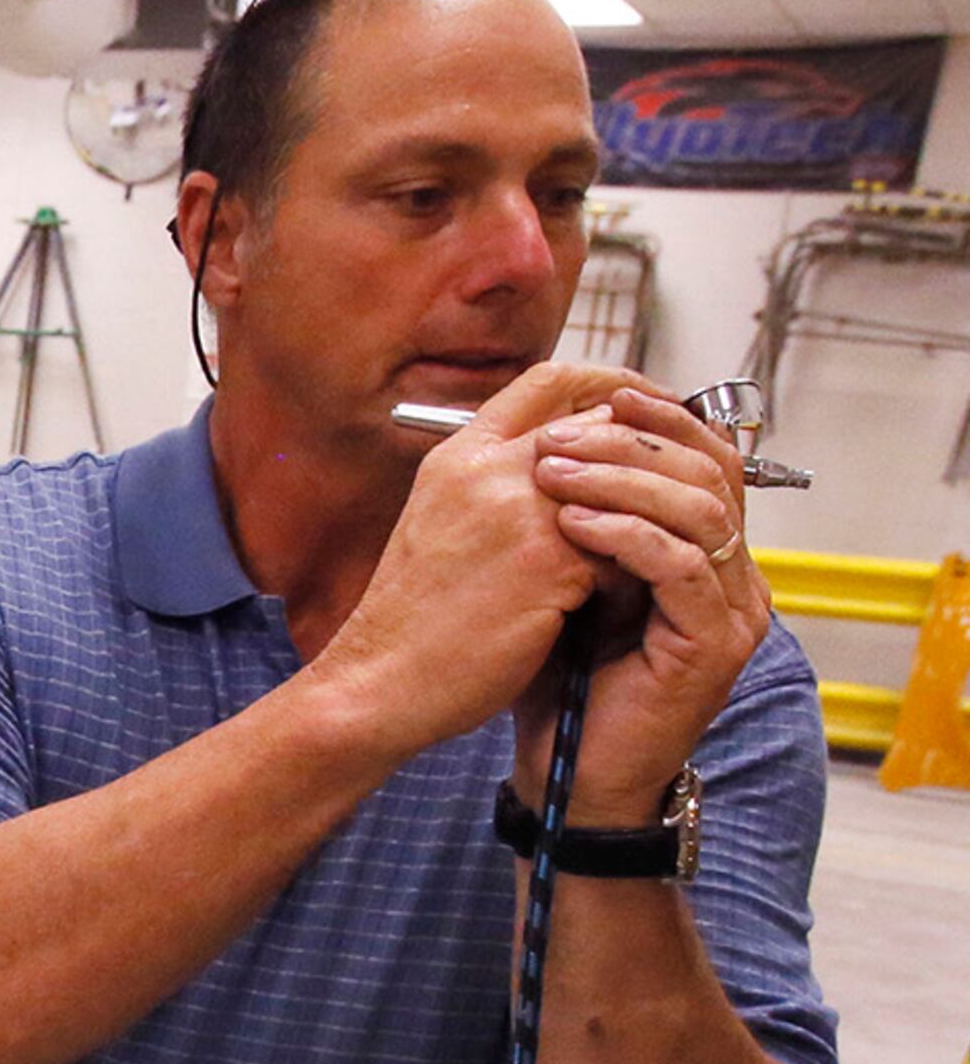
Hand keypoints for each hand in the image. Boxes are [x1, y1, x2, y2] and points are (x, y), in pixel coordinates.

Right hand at [314, 363, 623, 762]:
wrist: (380, 681)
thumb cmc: (417, 618)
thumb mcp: (446, 526)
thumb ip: (501, 487)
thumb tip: (584, 470)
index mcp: (459, 455)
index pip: (549, 381)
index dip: (612, 385)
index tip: (646, 409)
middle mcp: (487, 469)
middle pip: (603, 424)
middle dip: (649, 452)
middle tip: (683, 479)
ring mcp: (518, 511)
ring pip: (626, 486)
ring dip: (647, 518)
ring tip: (647, 554)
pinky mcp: (548, 562)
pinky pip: (626, 548)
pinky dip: (632, 573)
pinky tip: (618, 603)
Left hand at [516, 384, 767, 823]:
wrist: (565, 774)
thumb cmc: (554, 681)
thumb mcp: (559, 580)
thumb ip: (572, 516)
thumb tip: (545, 437)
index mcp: (703, 552)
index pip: (702, 457)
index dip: (655, 419)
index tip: (590, 398)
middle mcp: (733, 574)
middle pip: (711, 470)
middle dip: (633, 442)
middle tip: (559, 438)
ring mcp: (733, 610)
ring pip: (701, 510)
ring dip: (623, 481)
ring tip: (554, 472)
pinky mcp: (715, 645)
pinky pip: (682, 567)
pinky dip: (626, 536)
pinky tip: (573, 525)